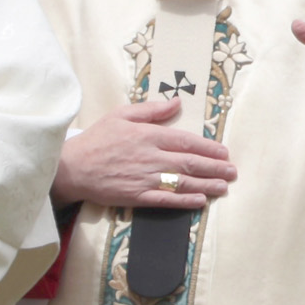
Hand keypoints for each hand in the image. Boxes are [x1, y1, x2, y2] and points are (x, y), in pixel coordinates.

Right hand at [52, 97, 236, 208]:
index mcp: (149, 135)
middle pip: (190, 162)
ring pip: (182, 182)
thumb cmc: (97, 138)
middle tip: (232, 171)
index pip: (186, 141)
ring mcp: (145, 178)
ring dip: (206, 185)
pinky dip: (185, 201)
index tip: (224, 152)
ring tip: (224, 187)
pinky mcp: (137, 196)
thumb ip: (152, 109)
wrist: (72, 167)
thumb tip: (177, 102)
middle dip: (215, 168)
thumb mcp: (122, 114)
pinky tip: (200, 202)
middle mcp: (151, 157)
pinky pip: (166, 200)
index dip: (208, 147)